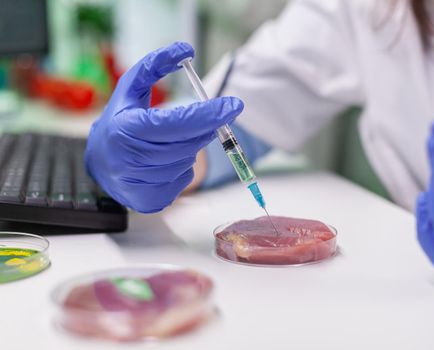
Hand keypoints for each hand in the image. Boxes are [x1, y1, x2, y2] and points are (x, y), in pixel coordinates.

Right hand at [84, 42, 243, 212]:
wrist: (100, 163)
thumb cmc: (119, 120)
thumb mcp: (131, 89)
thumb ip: (155, 65)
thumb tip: (185, 49)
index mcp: (126, 130)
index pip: (176, 124)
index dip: (208, 114)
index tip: (234, 106)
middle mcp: (130, 160)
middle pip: (188, 144)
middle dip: (203, 128)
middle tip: (208, 117)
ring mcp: (140, 184)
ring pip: (187, 161)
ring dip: (188, 147)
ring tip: (167, 141)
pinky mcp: (150, 200)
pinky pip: (183, 179)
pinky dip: (181, 166)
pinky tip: (163, 160)